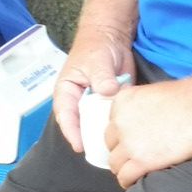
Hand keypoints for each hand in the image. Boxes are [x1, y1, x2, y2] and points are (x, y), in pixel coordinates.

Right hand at [53, 23, 134, 153]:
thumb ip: (101, 78)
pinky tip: (125, 136)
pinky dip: (116, 126)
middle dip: (89, 139)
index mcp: (67, 92)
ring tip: (113, 150)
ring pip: (96, 124)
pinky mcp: (110, 103)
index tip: (80, 146)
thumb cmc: (96, 48)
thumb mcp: (96, 61)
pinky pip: (111, 118)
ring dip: (103, 135)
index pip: (65, 116)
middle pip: (81, 125)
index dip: (71, 132)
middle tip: (100, 154)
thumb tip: (108, 92)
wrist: (112, 38)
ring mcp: (95, 104)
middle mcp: (79, 101)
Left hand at [105, 77, 191, 188]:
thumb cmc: (189, 97)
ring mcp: (129, 143)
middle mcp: (120, 122)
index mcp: (122, 102)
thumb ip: (143, 106)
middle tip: (135, 156)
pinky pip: (124, 177)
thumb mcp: (155, 92)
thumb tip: (148, 118)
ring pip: (115, 163)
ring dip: (124, 167)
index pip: (113, 123)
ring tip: (135, 171)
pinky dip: (129, 181)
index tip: (133, 139)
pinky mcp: (141, 161)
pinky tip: (137, 181)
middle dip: (122, 150)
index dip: (123, 134)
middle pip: (111, 143)